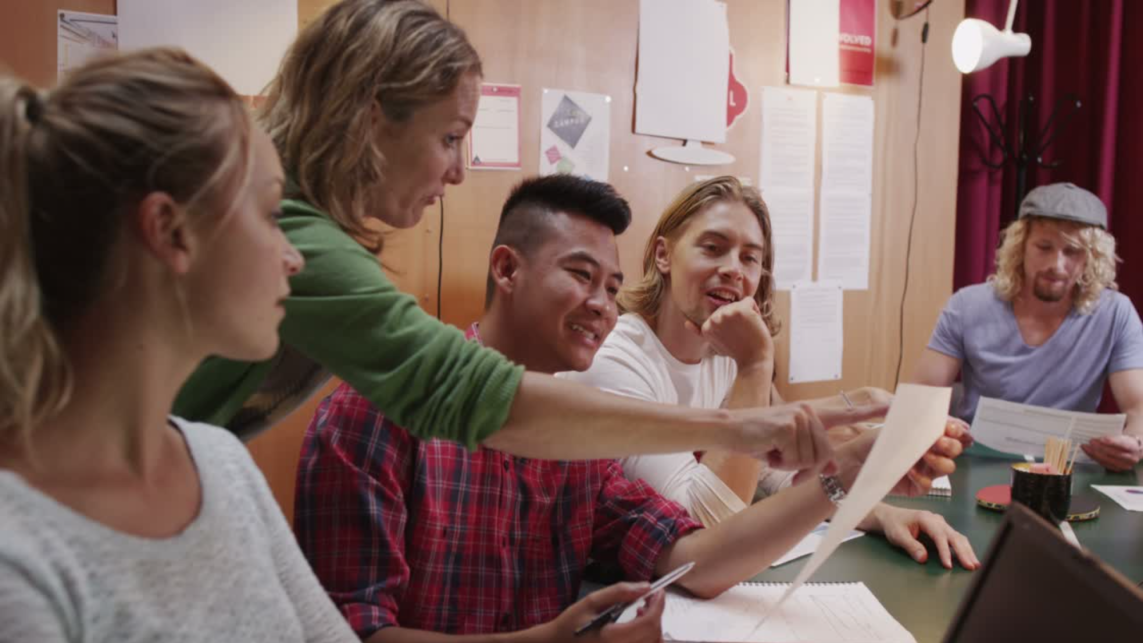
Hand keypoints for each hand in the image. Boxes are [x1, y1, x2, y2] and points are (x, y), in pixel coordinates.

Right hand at [530, 582, 663, 642]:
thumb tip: (645, 586)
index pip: (648, 623)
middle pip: (654, 635)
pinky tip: (637, 625)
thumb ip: (619, 592)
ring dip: (654, 626)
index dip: (658, 605)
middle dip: (657, 614)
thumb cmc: (571, 623)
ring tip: (642, 611)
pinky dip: (648, 636)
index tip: (658, 591)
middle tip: (650, 598)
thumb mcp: (591, 601)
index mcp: (612, 639)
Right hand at [684, 298, 773, 370]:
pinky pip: (750, 301)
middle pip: (730, 306)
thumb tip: (686, 323)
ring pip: (740, 303)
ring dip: (748, 316)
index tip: (732, 338)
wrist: (753, 361)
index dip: (730, 324)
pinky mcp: (740, 310)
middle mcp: (714, 319)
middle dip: (738, 319)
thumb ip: (702, 333)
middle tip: (741, 335)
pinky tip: (754, 325)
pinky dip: (756, 312)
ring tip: (747, 331)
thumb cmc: (737, 351)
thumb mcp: (715, 343)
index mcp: (706, 326)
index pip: (721, 313)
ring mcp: (726, 314)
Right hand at [733, 402, 888, 481]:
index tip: (898, 408)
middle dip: (802, 466)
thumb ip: (815, 454)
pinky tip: (767, 448)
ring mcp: (800, 417)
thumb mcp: (790, 450)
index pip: (849, 412)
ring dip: (788, 463)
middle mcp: (809, 411)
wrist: (728, 430)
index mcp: (813, 413)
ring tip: (771, 449)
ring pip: (810, 459)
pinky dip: (780, 462)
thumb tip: (835, 467)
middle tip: (777, 456)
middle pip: (825, 454)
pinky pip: (795, 459)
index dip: (874, 412)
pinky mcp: (789, 426)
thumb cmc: (758, 440)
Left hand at [835, 419, 965, 497]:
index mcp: (926, 436)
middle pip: (954, 451)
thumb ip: (918, 425)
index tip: (950, 427)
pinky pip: (928, 485)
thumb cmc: (872, 442)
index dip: (956, 429)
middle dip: (951, 445)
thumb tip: (940, 418)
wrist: (852, 463)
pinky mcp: (915, 488)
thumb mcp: (894, 428)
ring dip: (939, 461)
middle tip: (939, 442)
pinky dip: (922, 477)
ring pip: (946, 468)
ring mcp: (924, 471)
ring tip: (925, 456)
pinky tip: (910, 471)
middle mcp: (929, 453)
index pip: (951, 432)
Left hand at [868, 505, 979, 569]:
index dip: (945, 551)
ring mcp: (941, 524)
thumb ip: (910, 546)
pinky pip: (956, 538)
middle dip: (963, 552)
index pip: (939, 535)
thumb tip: (923, 559)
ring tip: (974, 564)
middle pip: (953, 536)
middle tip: (970, 566)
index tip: (948, 564)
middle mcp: (936, 520)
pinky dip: (964, 548)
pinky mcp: (942, 530)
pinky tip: (969, 558)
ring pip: (958, 537)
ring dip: (967, 551)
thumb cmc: (894, 525)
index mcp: (925, 518)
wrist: (891, 517)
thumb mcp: (898, 535)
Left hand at [1081, 434, 1142, 471]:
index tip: (1102, 438)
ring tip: (1085, 447)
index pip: (1123, 444)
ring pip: (1107, 460)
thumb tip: (1096, 438)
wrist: (1132, 451)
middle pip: (1113, 453)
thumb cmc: (1124, 441)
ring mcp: (1124, 465)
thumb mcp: (1121, 437)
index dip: (1112, 441)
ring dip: (1093, 453)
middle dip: (1099, 447)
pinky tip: (1088, 452)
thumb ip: (1111, 438)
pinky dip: (1094, 457)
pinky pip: (1103, 464)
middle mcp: (1130, 458)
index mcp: (1133, 447)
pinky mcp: (1117, 469)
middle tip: (1090, 441)